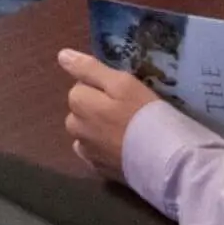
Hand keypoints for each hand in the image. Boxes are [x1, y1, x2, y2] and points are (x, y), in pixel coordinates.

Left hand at [58, 48, 159, 180]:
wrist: (162, 159)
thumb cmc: (143, 114)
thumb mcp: (121, 82)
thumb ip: (89, 69)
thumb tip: (62, 55)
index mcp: (78, 102)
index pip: (80, 86)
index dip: (101, 87)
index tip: (121, 93)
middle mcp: (74, 127)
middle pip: (81, 109)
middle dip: (96, 107)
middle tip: (126, 111)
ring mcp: (85, 150)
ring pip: (86, 131)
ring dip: (98, 128)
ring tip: (125, 130)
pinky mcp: (97, 169)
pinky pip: (94, 152)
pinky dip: (103, 148)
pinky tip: (121, 147)